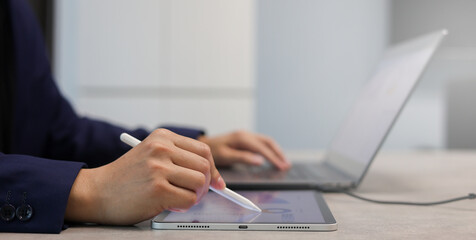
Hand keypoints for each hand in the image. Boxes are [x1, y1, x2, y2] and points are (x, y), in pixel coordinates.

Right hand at [65, 129, 225, 224]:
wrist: (95, 192)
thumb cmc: (125, 178)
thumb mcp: (151, 156)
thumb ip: (178, 160)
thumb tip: (213, 177)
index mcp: (162, 137)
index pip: (203, 149)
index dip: (213, 168)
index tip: (215, 181)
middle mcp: (161, 149)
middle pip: (205, 166)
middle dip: (206, 183)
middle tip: (197, 193)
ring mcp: (159, 168)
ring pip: (200, 182)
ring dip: (195, 195)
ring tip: (180, 198)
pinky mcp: (158, 189)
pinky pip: (189, 199)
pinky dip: (185, 206)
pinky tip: (171, 204)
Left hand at [198, 130, 290, 170]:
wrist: (203, 145)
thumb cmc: (212, 151)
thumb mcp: (225, 156)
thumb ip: (242, 158)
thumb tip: (259, 161)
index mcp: (242, 138)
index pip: (262, 148)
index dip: (273, 158)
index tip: (281, 167)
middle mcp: (246, 134)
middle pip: (268, 142)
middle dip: (278, 154)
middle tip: (286, 166)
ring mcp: (246, 135)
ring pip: (266, 141)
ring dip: (276, 151)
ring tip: (284, 162)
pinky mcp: (246, 139)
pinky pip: (262, 143)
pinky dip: (271, 149)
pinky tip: (274, 157)